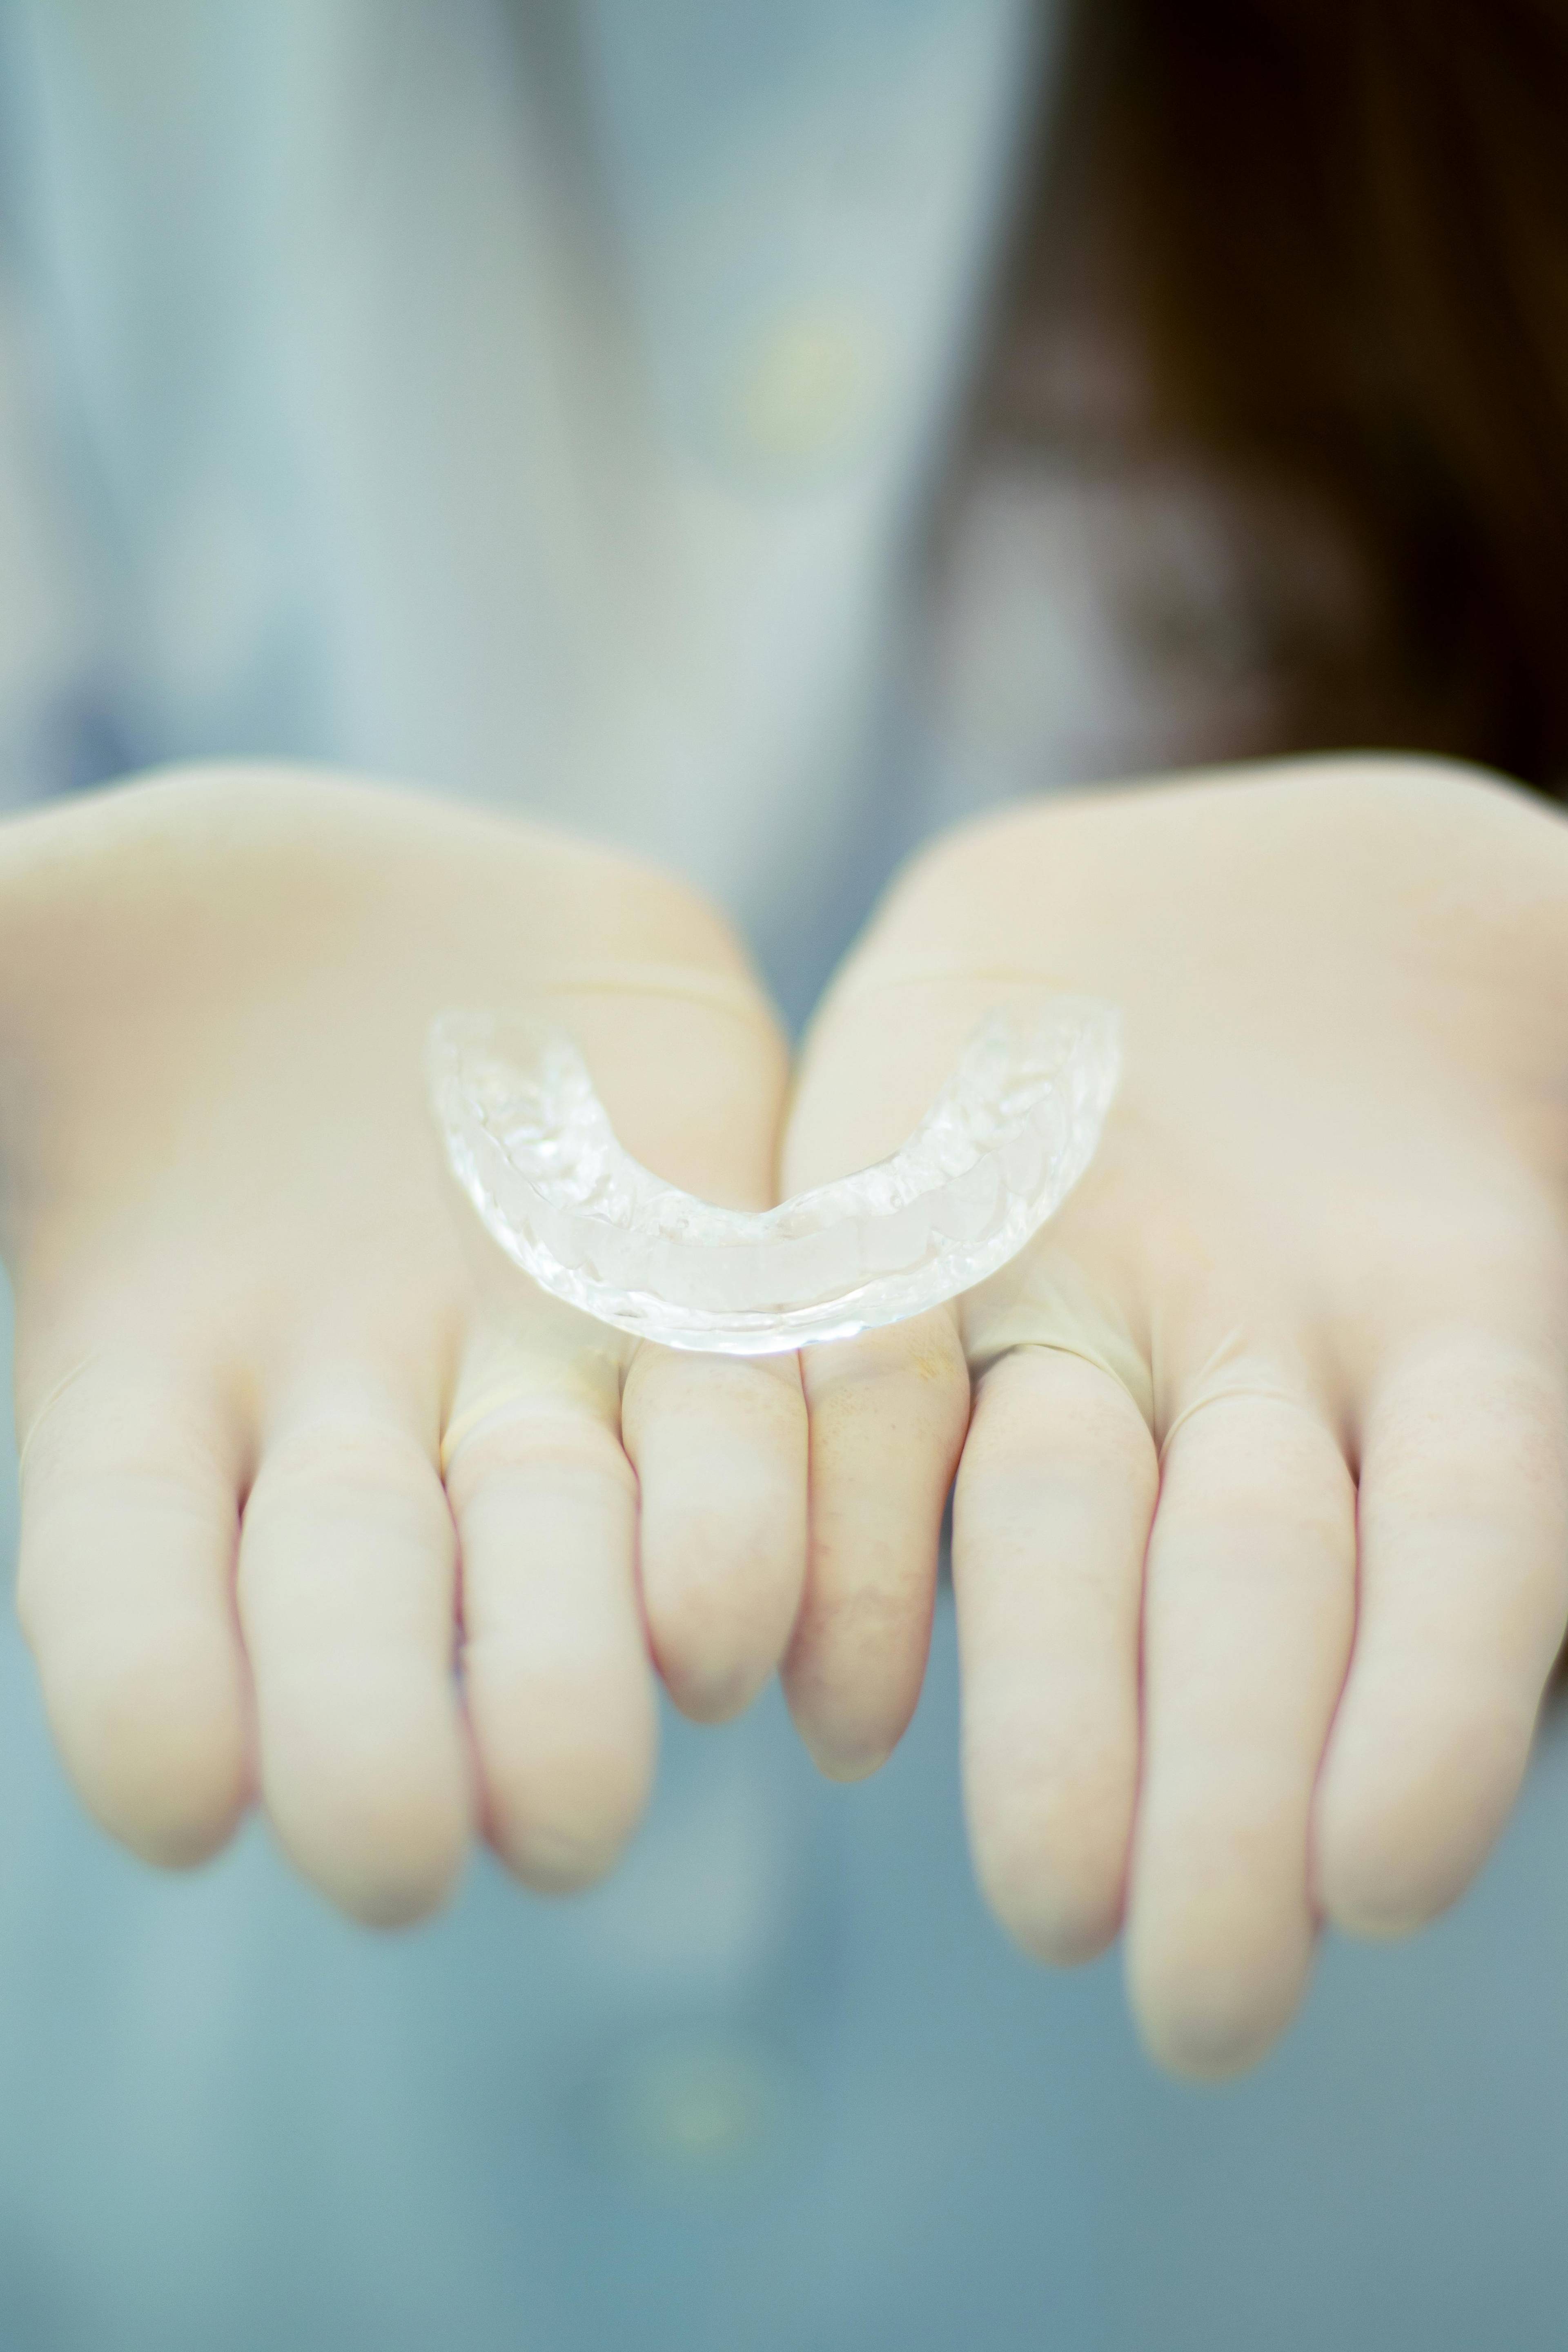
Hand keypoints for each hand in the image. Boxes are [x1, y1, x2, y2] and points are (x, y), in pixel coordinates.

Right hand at [0, 766, 804, 1921]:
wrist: (419, 909)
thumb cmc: (172, 942)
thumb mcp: (19, 956)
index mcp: (158, 1373)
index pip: (130, 1573)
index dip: (145, 1689)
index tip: (177, 1808)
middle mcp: (357, 1419)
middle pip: (361, 1600)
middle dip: (378, 1730)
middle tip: (404, 1866)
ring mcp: (538, 1360)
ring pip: (567, 1543)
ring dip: (579, 1671)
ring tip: (578, 1804)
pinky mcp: (700, 1280)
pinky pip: (744, 1424)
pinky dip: (755, 1527)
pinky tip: (758, 1636)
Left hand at [781, 756, 1567, 2074]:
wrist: (1211, 893)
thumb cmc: (1467, 953)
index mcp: (1457, 1318)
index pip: (1468, 1546)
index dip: (1437, 1704)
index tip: (1385, 1883)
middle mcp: (1256, 1361)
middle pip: (1248, 1586)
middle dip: (1226, 1778)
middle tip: (1198, 2002)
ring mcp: (1082, 1310)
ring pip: (1063, 1529)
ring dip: (1052, 1716)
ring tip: (1047, 1900)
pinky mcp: (904, 1237)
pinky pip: (869, 1395)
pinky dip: (851, 1553)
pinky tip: (833, 1706)